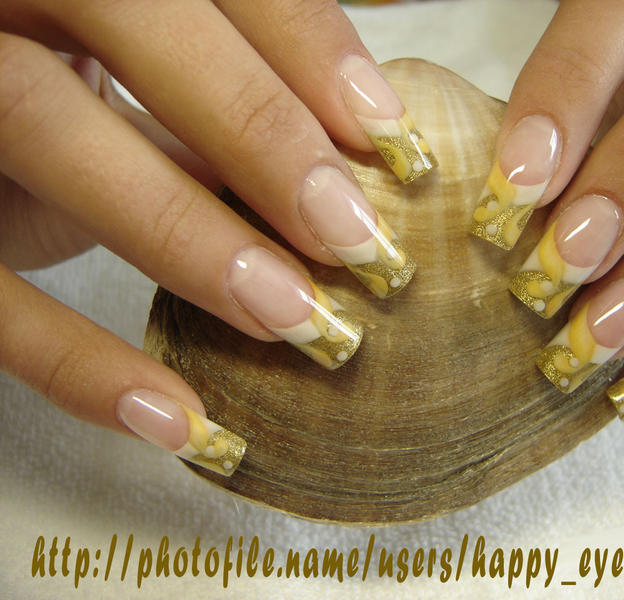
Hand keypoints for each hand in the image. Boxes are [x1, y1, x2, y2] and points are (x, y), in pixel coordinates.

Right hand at [0, 0, 434, 474]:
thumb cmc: (58, 110)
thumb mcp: (136, 100)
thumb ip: (218, 118)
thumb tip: (346, 170)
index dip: (303, 43)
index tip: (389, 137)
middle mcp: (1, 3)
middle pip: (127, 16)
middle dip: (260, 129)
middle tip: (359, 237)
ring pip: (42, 122)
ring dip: (188, 233)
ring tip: (296, 319)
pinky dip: (77, 362)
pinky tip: (178, 420)